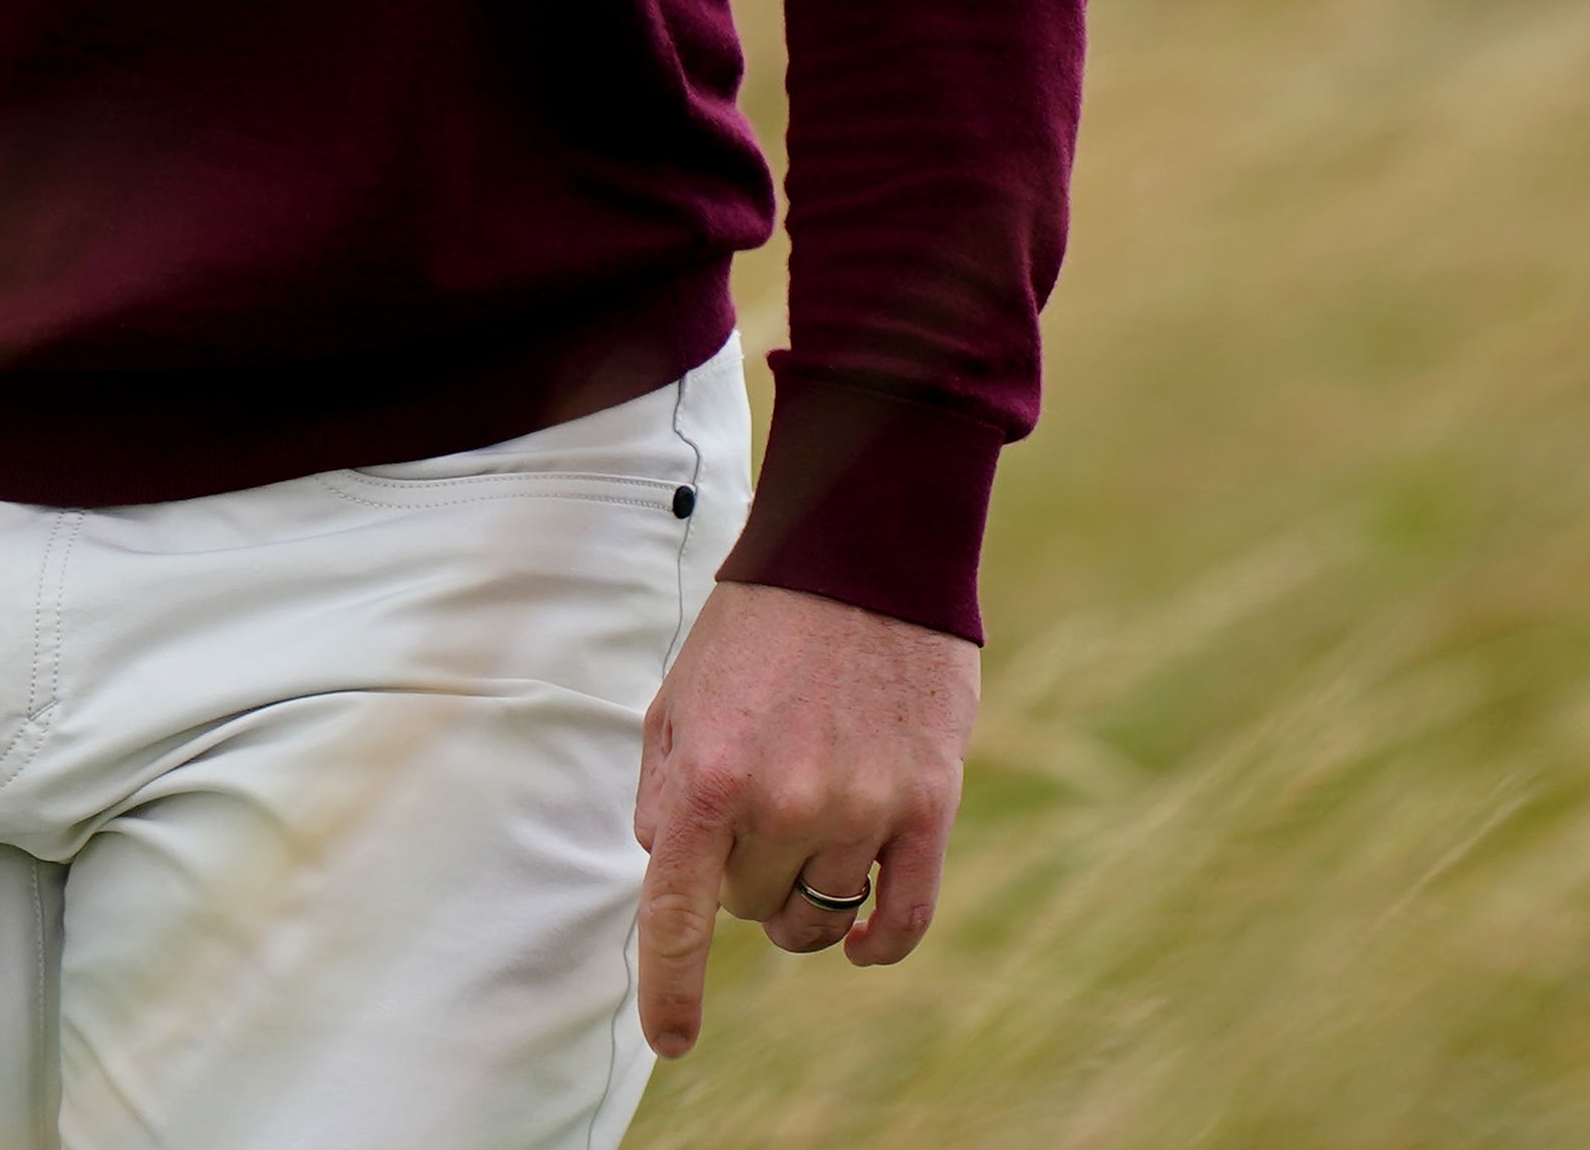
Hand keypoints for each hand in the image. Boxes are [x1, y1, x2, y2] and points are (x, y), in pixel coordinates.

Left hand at [630, 578, 981, 1056]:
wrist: (861, 551)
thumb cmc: (756, 626)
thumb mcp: (676, 696)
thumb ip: (661, 791)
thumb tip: (667, 870)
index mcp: (706, 777)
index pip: (675, 916)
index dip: (670, 991)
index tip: (673, 1038)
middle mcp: (782, 804)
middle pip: (749, 910)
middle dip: (740, 877)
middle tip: (752, 811)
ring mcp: (861, 808)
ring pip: (819, 920)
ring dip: (803, 899)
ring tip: (805, 834)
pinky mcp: (928, 802)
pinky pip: (905, 918)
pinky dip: (879, 942)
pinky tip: (862, 938)